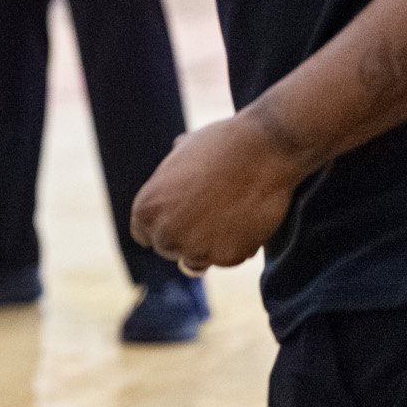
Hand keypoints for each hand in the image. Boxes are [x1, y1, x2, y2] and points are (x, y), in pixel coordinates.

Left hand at [130, 111, 307, 272]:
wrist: (263, 149)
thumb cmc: (221, 146)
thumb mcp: (179, 158)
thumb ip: (168, 181)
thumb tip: (170, 185)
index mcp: (146, 209)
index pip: (144, 234)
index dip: (163, 224)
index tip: (180, 216)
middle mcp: (165, 234)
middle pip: (168, 248)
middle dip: (184, 236)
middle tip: (208, 214)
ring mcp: (196, 249)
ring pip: (196, 260)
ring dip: (208, 246)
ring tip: (226, 216)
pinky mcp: (228, 257)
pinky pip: (226, 259)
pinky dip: (236, 246)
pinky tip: (245, 220)